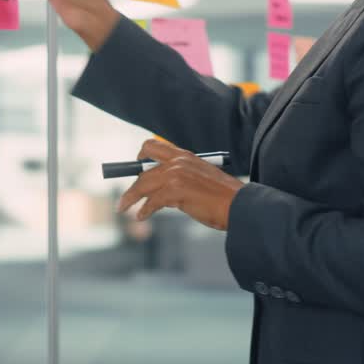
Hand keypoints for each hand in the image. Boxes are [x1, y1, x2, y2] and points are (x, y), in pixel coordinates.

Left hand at [116, 139, 246, 230]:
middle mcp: (178, 161)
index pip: (153, 146)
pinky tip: (141, 216)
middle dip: (131, 184)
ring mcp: (176, 174)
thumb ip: (181, 179)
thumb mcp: (200, 179)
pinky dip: (144, 210)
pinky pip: (152, 201)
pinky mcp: (176, 190)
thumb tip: (161, 193)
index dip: (141, 157)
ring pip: (143, 184)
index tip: (136, 167)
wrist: (239, 205)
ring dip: (130, 198)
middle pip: (143, 169)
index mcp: (185, 155)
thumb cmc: (223, 197)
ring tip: (124, 208)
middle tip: (125, 197)